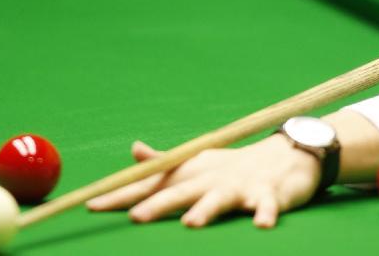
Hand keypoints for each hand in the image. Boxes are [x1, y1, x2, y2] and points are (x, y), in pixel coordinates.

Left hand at [86, 134, 321, 227]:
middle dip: (158, 204)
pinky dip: (266, 214)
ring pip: (221, 198)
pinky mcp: (270, 194)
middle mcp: (212, 178)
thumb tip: (134, 151)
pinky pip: (268, 206)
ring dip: (206, 210)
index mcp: (193, 172)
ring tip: (191, 224)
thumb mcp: (197, 163)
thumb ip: (164, 163)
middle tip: (135, 217)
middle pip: (181, 191)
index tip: (91, 205)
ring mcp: (241, 186)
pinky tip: (262, 226)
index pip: (153, 184)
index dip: (123, 195)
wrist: (287, 154)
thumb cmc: (234, 166)